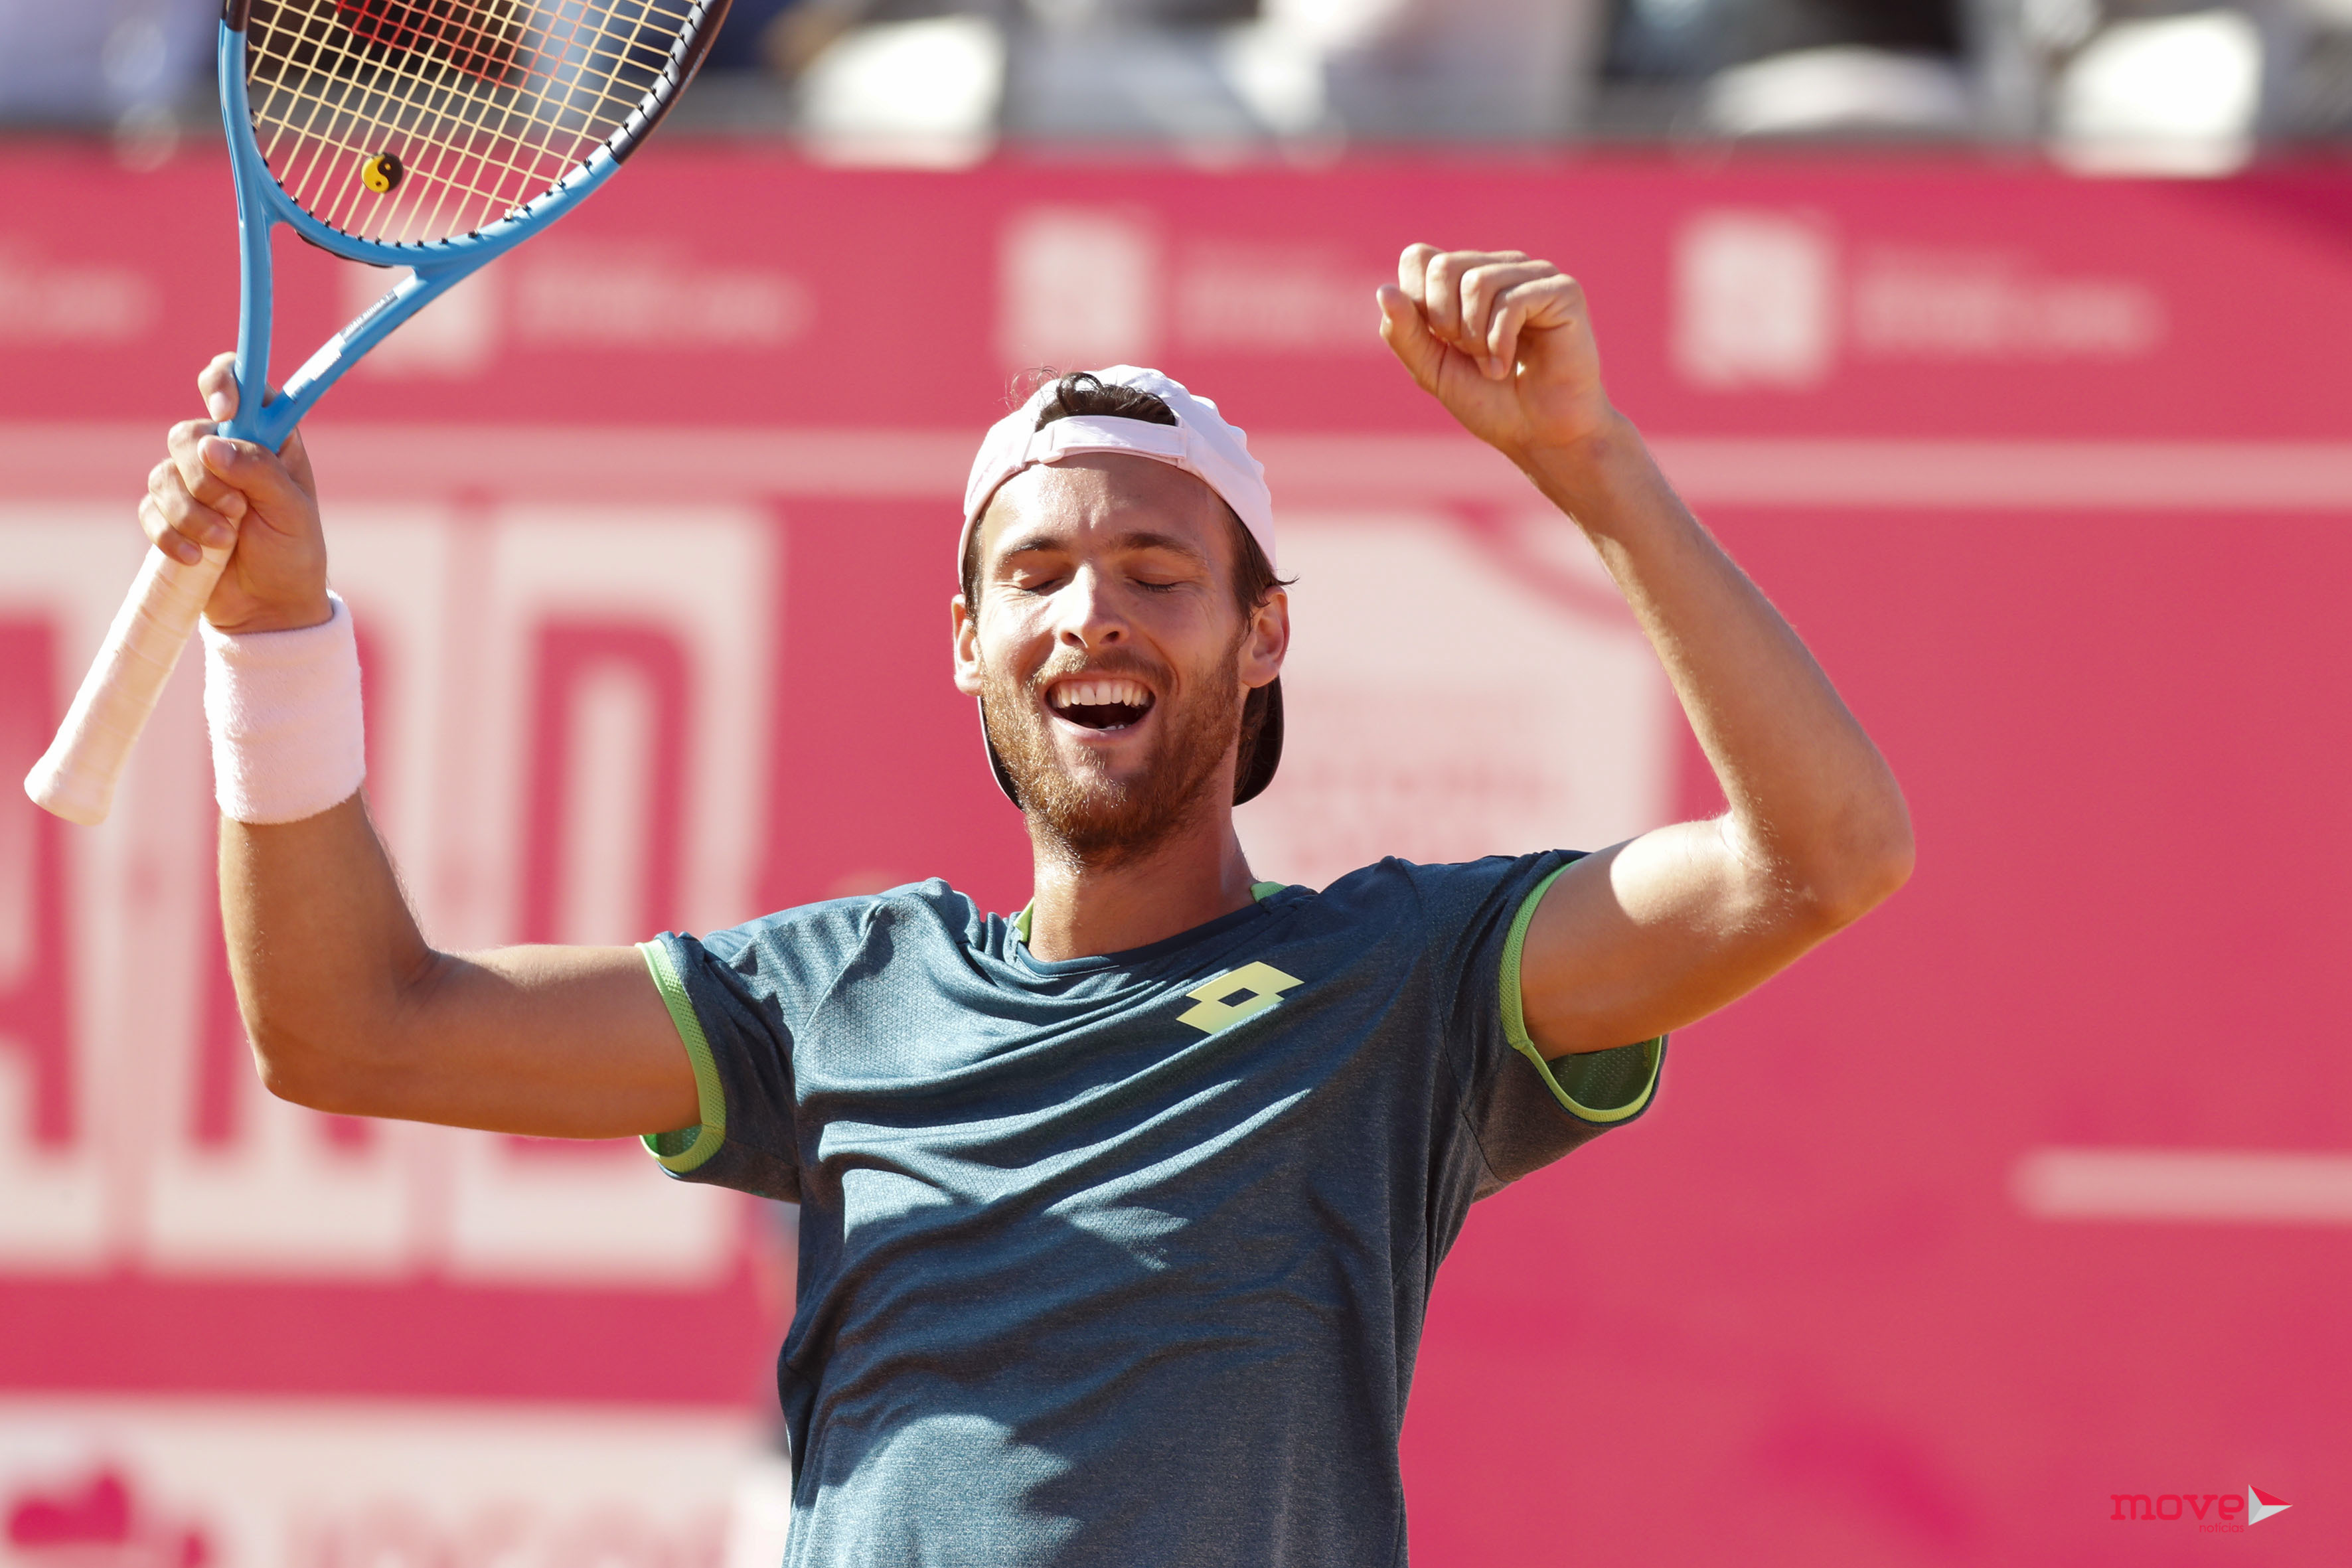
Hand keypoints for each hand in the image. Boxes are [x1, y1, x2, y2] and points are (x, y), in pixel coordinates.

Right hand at [142, 352, 330, 633]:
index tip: (223, 408)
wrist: (270, 606)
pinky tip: (197, 557)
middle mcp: (226, 451)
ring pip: (162, 474)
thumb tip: (211, 446)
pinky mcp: (169, 513)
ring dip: (191, 513)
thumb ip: (259, 472)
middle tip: (237, 509)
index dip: (223, 381)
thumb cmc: (292, 552)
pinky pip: (149, 510)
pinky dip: (170, 535)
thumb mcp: (292, 511)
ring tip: (225, 541)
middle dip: (205, 477)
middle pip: (186, 435)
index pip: (237, 382)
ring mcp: (193, 481)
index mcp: (266, 438)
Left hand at [1377, 246, 1618, 466]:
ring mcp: (1532, 274)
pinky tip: (1506, 365)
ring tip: (1491, 365)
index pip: (1418, 258)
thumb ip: (1403, 332)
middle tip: (1469, 355)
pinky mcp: (1562, 290)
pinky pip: (1512, 300)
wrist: (1540, 435)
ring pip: (1476, 282)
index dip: (1418, 305)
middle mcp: (1498, 267)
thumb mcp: (1431, 369)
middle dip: (1445, 323)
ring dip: (1475, 337)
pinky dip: (1499, 342)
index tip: (1442, 343)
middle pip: (1442, 267)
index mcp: (1464, 278)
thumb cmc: (1490, 402)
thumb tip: (1383, 290)